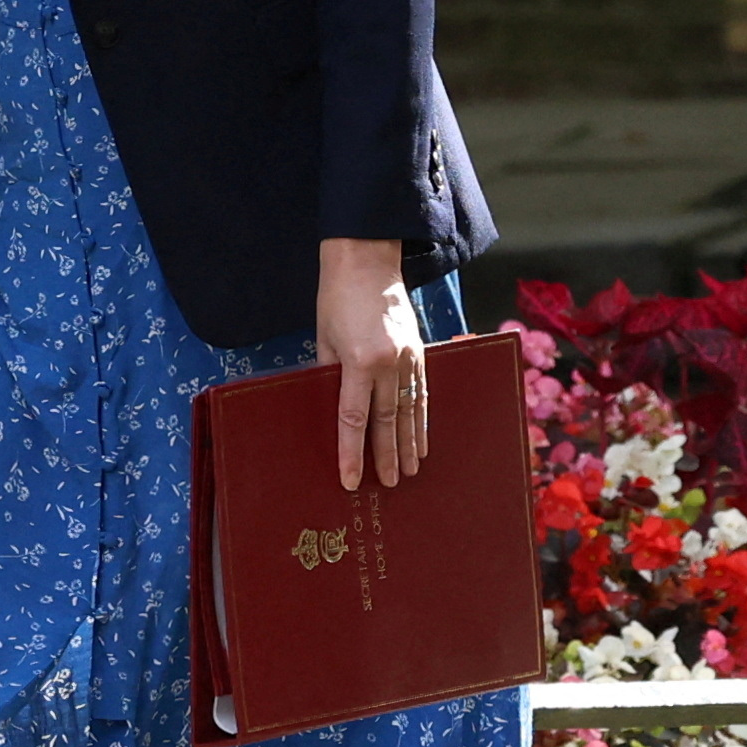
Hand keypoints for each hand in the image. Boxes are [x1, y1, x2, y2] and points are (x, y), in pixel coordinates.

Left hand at [319, 237, 425, 490]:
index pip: (353, 419)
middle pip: (387, 421)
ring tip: (410, 471)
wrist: (368, 261)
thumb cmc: (336, 298)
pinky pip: (422, 393)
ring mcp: (409, 358)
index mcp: (359, 362)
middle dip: (386, 456)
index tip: (350, 479)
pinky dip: (422, 419)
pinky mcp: (420, 352)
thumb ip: (329, 375)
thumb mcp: (323, 339)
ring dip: (410, 443)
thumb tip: (332, 408)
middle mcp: (389, 364)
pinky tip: (423, 438)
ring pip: (410, 411)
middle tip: (387, 485)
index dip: (351, 452)